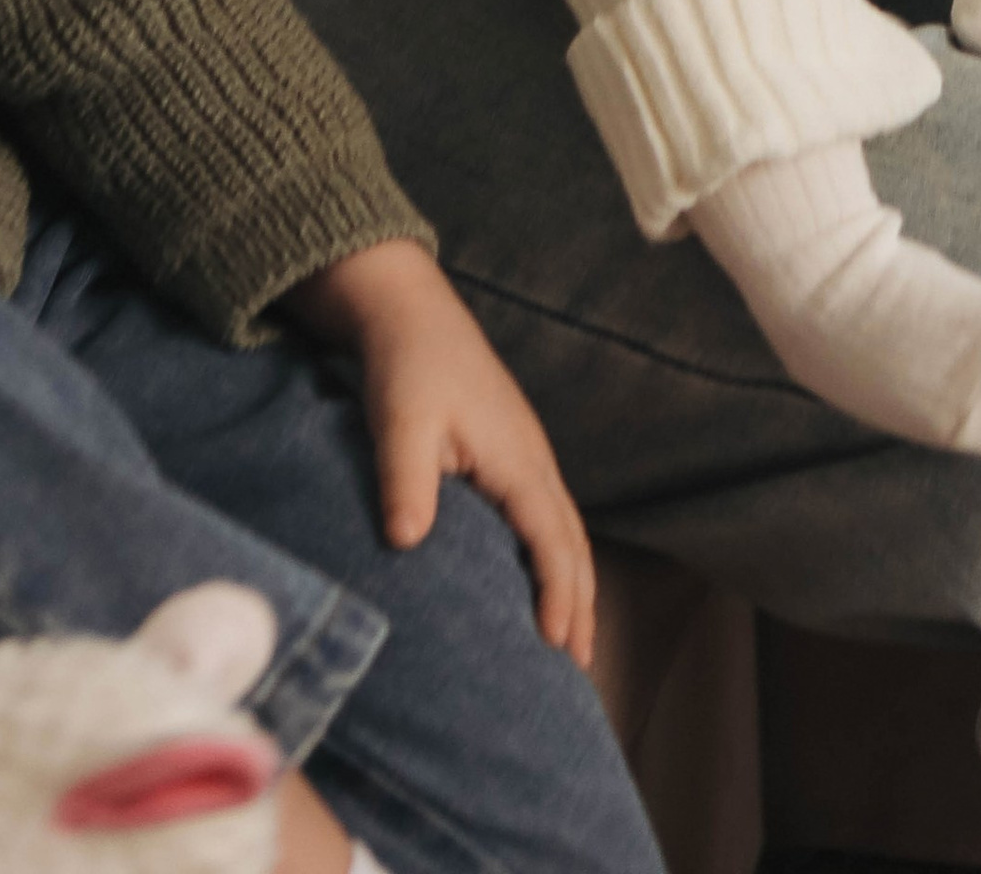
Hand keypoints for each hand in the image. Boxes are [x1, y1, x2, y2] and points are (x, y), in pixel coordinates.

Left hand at [288, 241, 595, 670]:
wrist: (409, 312)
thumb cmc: (406, 367)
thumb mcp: (400, 422)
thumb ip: (406, 481)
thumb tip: (408, 541)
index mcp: (516, 458)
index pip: (549, 538)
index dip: (556, 593)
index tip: (555, 645)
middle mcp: (533, 459)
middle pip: (572, 542)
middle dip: (579, 604)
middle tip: (579, 668)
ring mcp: (527, 455)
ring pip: (565, 530)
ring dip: (574, 585)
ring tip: (572, 643)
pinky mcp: (511, 453)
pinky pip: (548, 516)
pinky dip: (557, 559)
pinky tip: (543, 582)